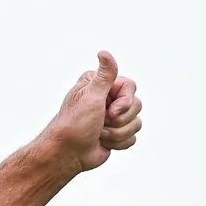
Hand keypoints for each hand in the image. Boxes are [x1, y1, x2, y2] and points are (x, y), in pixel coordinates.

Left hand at [44, 51, 142, 173]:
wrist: (69, 153)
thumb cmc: (75, 124)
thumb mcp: (91, 96)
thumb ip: (104, 76)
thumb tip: (103, 52)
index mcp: (102, 85)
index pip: (130, 87)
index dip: (125, 102)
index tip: (110, 112)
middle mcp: (109, 98)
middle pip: (136, 106)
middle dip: (119, 121)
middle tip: (101, 124)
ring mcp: (114, 117)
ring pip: (136, 124)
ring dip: (117, 134)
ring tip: (100, 135)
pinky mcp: (117, 134)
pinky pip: (132, 138)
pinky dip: (118, 143)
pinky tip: (103, 143)